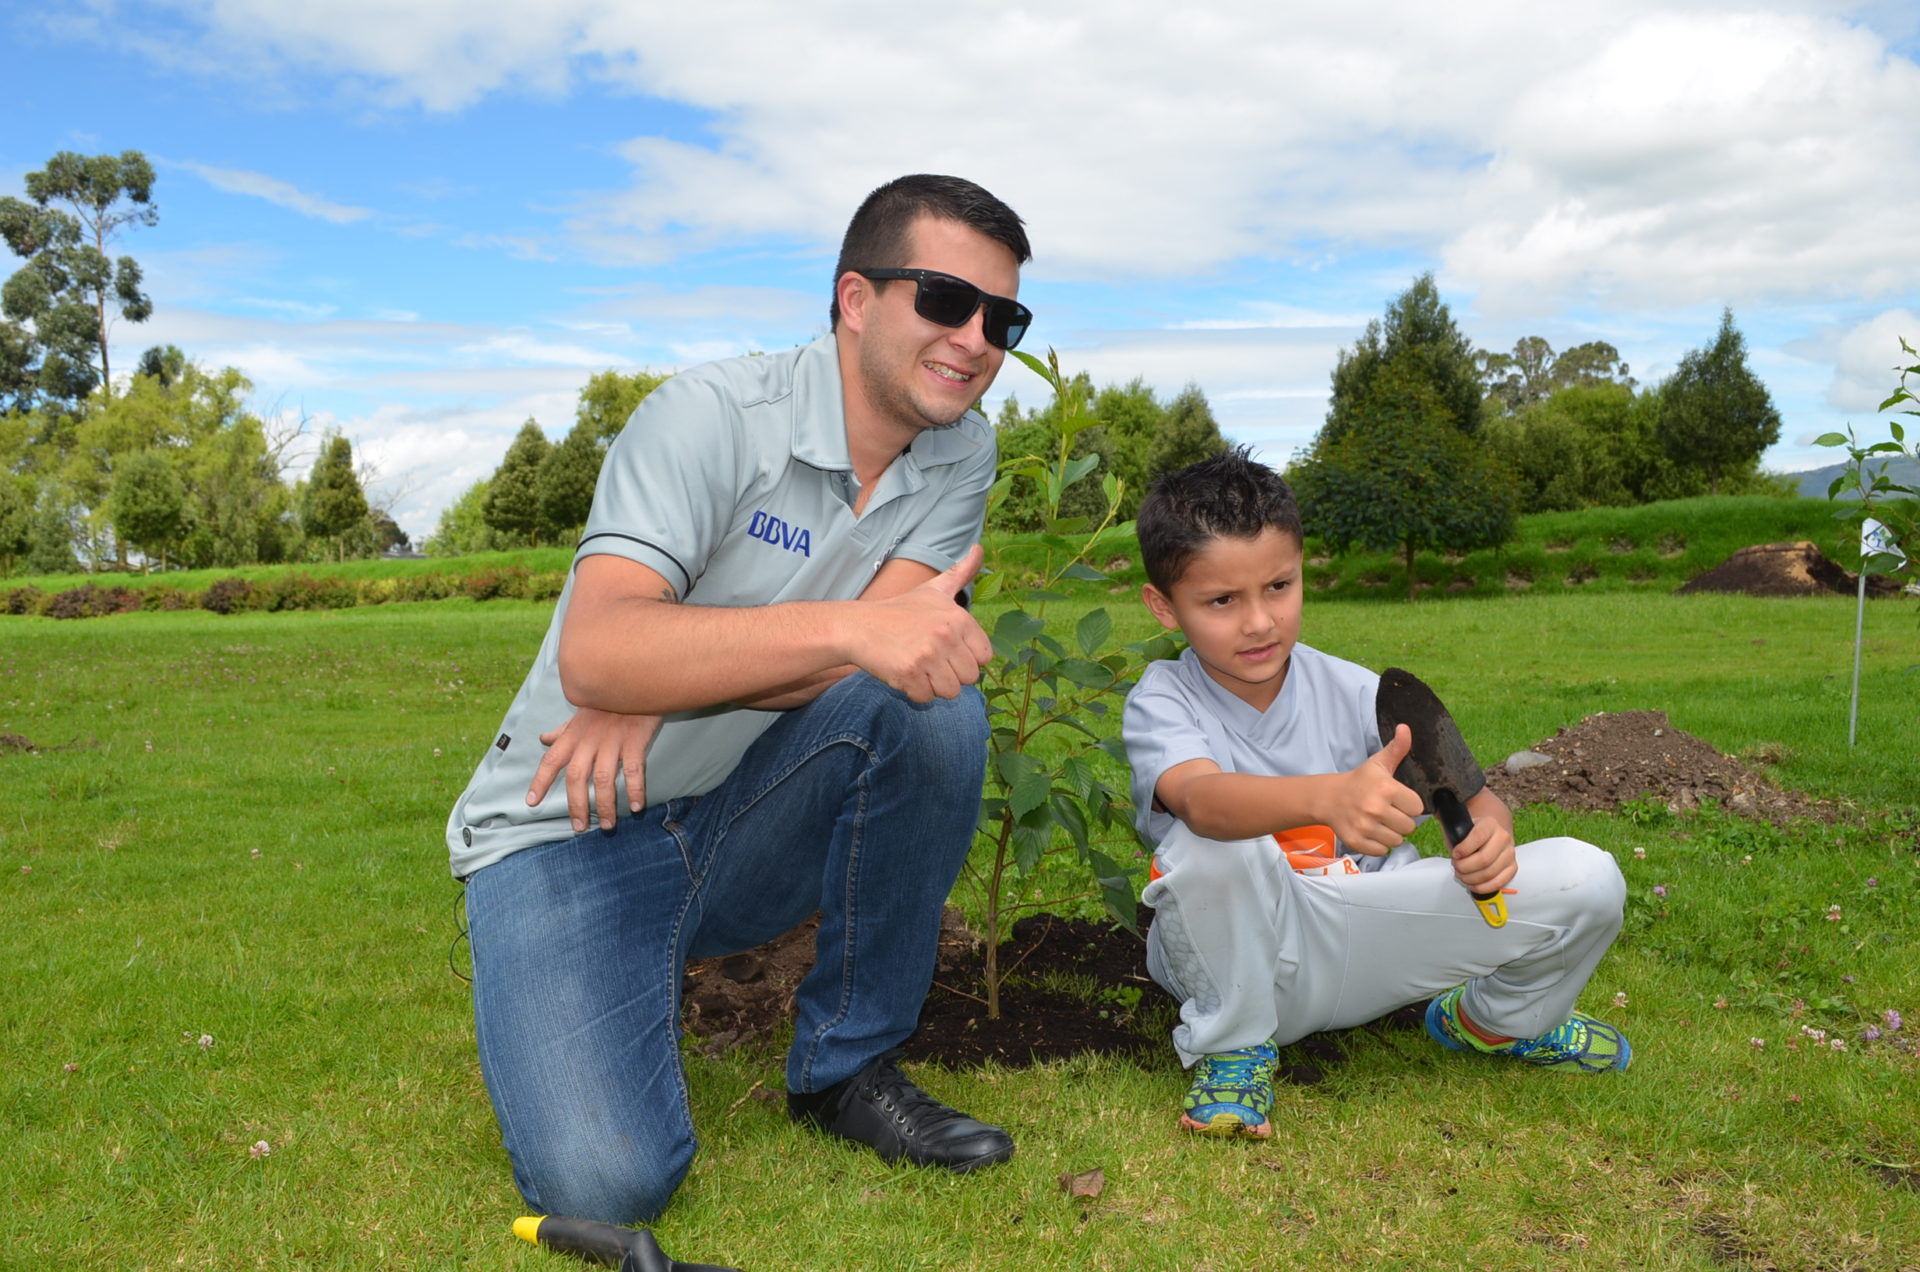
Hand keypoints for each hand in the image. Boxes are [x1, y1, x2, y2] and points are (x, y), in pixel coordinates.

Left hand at [526, 707, 661, 830]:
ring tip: (607, 825)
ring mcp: (612, 740)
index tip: (531, 802)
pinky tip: (636, 806)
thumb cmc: (608, 697)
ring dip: (605, 805)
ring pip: (603, 779)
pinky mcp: (635, 740)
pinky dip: (634, 790)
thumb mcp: (581, 710)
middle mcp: (589, 740)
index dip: (540, 782)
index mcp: (574, 734)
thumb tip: (543, 739)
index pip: (551, 760)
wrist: (636, 676)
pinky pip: (633, 770)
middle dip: (576, 805)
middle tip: (578, 828)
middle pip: (577, 778)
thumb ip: (563, 730)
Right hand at [847, 544, 992, 701]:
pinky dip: (914, 691)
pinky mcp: (909, 674)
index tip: (946, 649)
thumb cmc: (901, 610)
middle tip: (928, 658)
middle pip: (969, 677)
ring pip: (950, 692)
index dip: (966, 657)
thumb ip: (961, 572)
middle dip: (950, 674)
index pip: (984, 657)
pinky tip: (903, 672)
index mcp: (958, 617)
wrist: (859, 626)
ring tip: (917, 665)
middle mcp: (946, 635)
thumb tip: (979, 548)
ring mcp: (927, 655)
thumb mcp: (934, 588)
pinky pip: (926, 698)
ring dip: (933, 685)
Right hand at [1326, 724, 1422, 855]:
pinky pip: (1382, 851)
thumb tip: (1406, 728)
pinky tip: (1372, 831)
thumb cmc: (1359, 780)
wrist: (1328, 798)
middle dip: (1401, 821)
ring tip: (1381, 822)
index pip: (1416, 808)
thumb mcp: (1378, 762)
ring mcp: (1364, 827)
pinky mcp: (1356, 841)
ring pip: (1397, 841)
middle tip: (1389, 812)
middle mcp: (1375, 809)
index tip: (1398, 800)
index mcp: (1386, 789)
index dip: (1409, 804)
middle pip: (1409, 827)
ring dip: (1392, 834)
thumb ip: (1397, 748)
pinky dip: (1379, 845)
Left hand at [1448, 815, 1516, 894]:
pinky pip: (1498, 883)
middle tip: (1456, 866)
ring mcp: (1510, 853)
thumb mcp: (1462, 829)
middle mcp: (1503, 837)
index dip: (1463, 850)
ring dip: (1471, 878)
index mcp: (1490, 824)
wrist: (1487, 836)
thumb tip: (1454, 852)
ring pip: (1489, 873)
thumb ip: (1455, 836)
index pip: (1477, 837)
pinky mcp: (1512, 868)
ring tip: (1462, 875)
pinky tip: (1472, 884)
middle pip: (1484, 859)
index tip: (1455, 854)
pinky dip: (1481, 887)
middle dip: (1464, 867)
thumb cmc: (1471, 835)